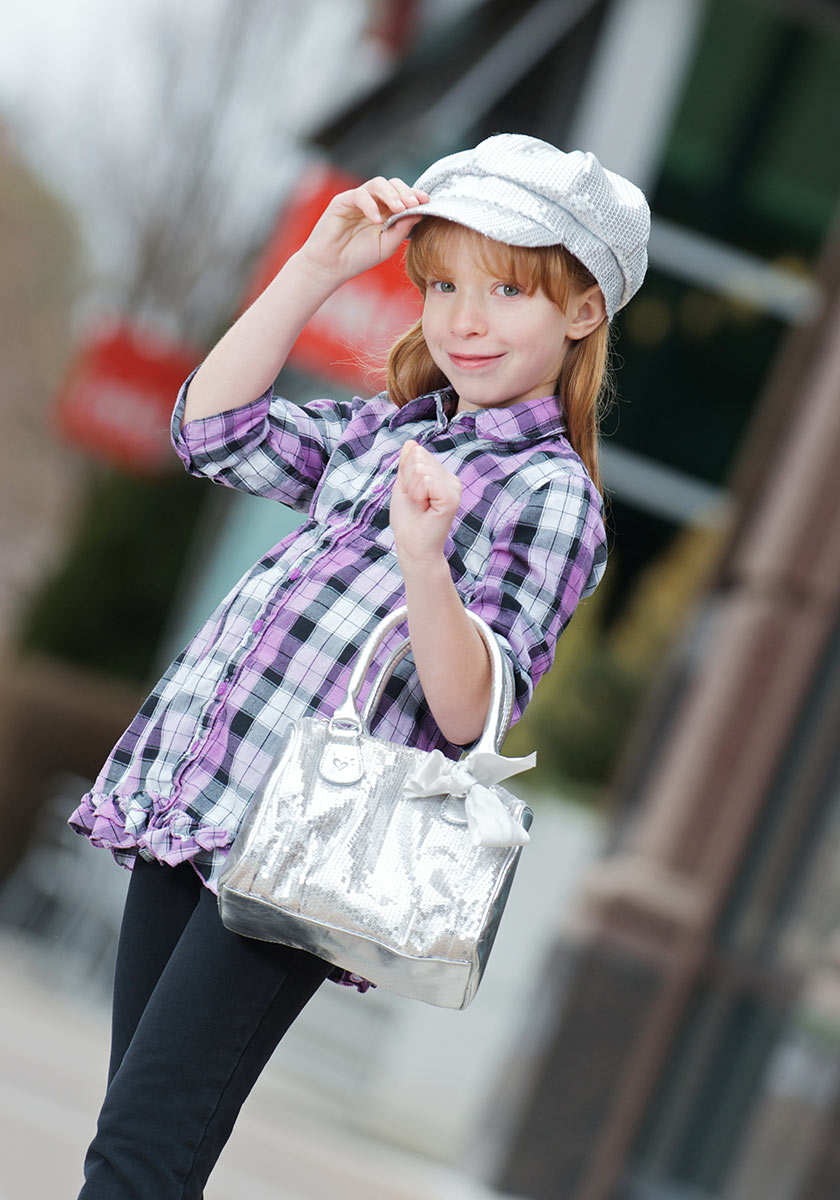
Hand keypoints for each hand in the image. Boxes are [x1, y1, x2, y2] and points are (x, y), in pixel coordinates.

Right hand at [295, 177, 428, 288]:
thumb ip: (403, 228)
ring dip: (391, 195)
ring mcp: (358, 200)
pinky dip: (370, 205)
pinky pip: (359, 195)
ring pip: (377, 184)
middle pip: (392, 184)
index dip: (415, 195)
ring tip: (399, 209)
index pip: (403, 195)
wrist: (332, 266)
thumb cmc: (358, 257)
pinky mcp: (342, 201)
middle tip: (413, 203)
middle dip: (405, 192)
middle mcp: (373, 202)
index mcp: (386, 211)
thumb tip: (420, 211)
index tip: (426, 201)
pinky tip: (377, 220)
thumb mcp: (388, 245)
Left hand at [390, 441, 461, 564]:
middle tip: (416, 501)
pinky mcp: (451, 498)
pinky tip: (425, 507)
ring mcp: (454, 488)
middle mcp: (452, 480)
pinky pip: (426, 480)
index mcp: (442, 476)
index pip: (417, 453)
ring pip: (421, 468)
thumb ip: (407, 464)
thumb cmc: (408, 520)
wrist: (412, 546)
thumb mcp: (403, 485)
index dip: (406, 473)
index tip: (412, 495)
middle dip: (408, 480)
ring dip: (412, 489)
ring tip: (420, 505)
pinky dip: (418, 494)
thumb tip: (411, 443)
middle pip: (418, 457)